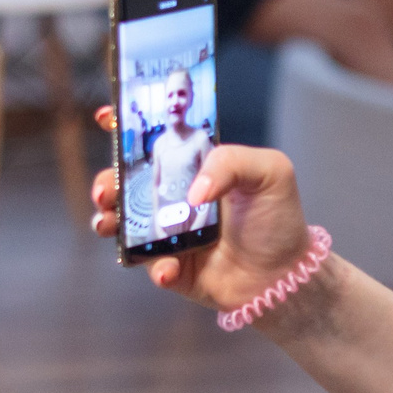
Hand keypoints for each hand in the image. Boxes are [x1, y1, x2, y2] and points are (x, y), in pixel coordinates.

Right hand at [93, 105, 315, 308]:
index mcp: (193, 168)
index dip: (126, 127)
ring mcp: (168, 234)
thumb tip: (193, 193)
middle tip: (107, 188)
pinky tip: (168, 268)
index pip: (154, 141)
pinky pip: (151, 266)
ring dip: (109, 221)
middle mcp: (175, 198)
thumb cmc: (278, 218)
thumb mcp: (270, 171)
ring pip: (124, 224)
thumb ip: (231, 163)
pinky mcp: (172, 267)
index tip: (106, 118)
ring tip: (109, 223)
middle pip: (126, 183)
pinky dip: (155, 267)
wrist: (285, 274)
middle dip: (106, 181)